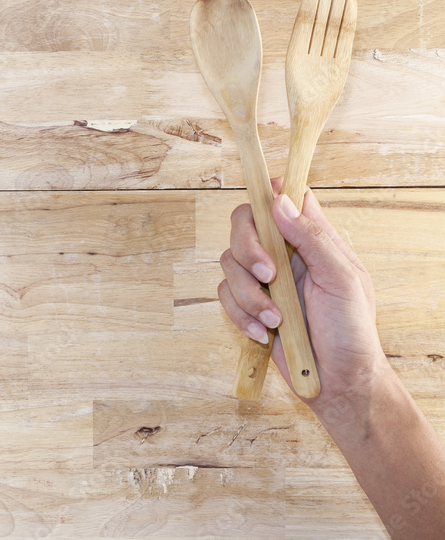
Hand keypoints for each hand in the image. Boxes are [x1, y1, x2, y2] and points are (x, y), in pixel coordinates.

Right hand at [218, 179, 389, 412]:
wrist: (337, 382)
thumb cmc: (351, 331)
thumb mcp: (342, 279)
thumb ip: (312, 237)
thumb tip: (279, 201)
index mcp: (313, 240)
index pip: (285, 199)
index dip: (269, 194)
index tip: (263, 207)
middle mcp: (284, 254)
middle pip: (244, 225)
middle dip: (248, 250)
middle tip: (267, 275)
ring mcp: (264, 280)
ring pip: (229, 263)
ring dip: (249, 295)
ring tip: (275, 320)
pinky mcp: (249, 305)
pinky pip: (225, 296)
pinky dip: (240, 315)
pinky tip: (264, 333)